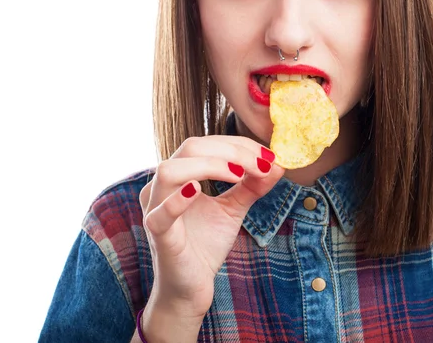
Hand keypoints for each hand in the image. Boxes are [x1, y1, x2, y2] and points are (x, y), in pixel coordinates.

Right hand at [139, 135, 284, 317]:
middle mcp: (162, 185)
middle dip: (231, 151)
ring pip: (170, 170)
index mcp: (178, 175)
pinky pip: (161, 213)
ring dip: (209, 166)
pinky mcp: (157, 234)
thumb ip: (252, 186)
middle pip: (190, 148)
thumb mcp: (233, 209)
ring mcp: (155, 208)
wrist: (191, 287)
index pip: (205, 144)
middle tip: (261, 163)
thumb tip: (278, 164)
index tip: (268, 155)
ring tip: (240, 175)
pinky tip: (198, 190)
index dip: (238, 145)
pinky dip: (178, 199)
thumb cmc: (205, 244)